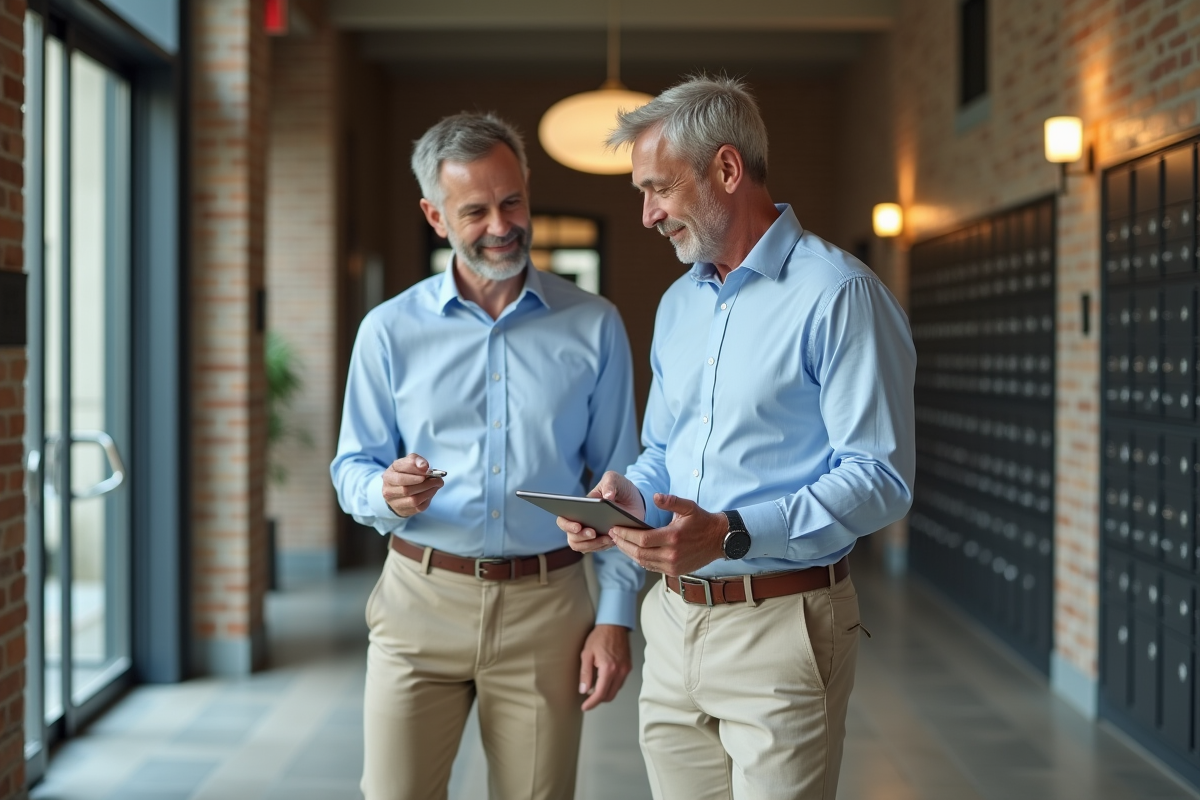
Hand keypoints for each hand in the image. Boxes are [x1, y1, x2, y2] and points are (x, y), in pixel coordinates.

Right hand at [382, 453, 444, 516]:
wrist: (398, 488)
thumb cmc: (404, 473)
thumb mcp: (407, 462)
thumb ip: (415, 461)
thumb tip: (424, 466)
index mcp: (388, 477)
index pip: (401, 477)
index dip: (415, 473)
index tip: (427, 469)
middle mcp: (388, 491)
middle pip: (407, 490)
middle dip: (425, 484)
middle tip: (437, 479)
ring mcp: (395, 503)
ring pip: (414, 500)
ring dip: (429, 491)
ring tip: (437, 484)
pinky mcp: (404, 511)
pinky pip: (418, 507)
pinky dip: (428, 498)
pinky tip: (431, 491)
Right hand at [557, 471, 645, 553]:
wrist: (636, 500)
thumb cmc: (619, 488)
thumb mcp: (614, 479)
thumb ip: (609, 483)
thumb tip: (607, 497)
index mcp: (578, 508)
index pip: (563, 520)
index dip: (567, 525)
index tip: (578, 526)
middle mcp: (581, 523)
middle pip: (572, 537)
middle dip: (580, 537)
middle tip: (593, 532)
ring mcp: (591, 534)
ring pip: (582, 546)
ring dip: (593, 544)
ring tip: (607, 537)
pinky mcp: (602, 541)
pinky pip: (597, 549)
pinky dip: (603, 546)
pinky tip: (613, 539)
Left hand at [578, 624, 631, 710]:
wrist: (614, 625)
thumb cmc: (599, 637)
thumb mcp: (586, 654)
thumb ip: (585, 674)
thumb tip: (583, 690)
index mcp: (608, 669)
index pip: (600, 694)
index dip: (592, 703)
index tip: (585, 706)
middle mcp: (620, 671)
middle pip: (609, 695)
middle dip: (598, 700)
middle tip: (587, 698)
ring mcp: (626, 669)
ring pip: (616, 690)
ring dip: (605, 693)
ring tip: (594, 688)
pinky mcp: (628, 667)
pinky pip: (620, 682)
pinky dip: (611, 685)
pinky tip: (603, 681)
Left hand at [609, 493, 726, 576]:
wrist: (720, 540)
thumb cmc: (702, 521)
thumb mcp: (689, 507)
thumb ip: (671, 501)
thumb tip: (655, 497)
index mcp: (673, 537)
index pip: (642, 539)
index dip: (625, 535)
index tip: (614, 528)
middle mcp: (672, 554)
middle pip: (638, 552)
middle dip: (622, 544)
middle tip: (612, 535)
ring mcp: (673, 565)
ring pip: (643, 561)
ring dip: (629, 553)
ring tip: (619, 542)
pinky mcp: (674, 571)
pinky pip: (651, 567)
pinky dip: (640, 559)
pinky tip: (634, 551)